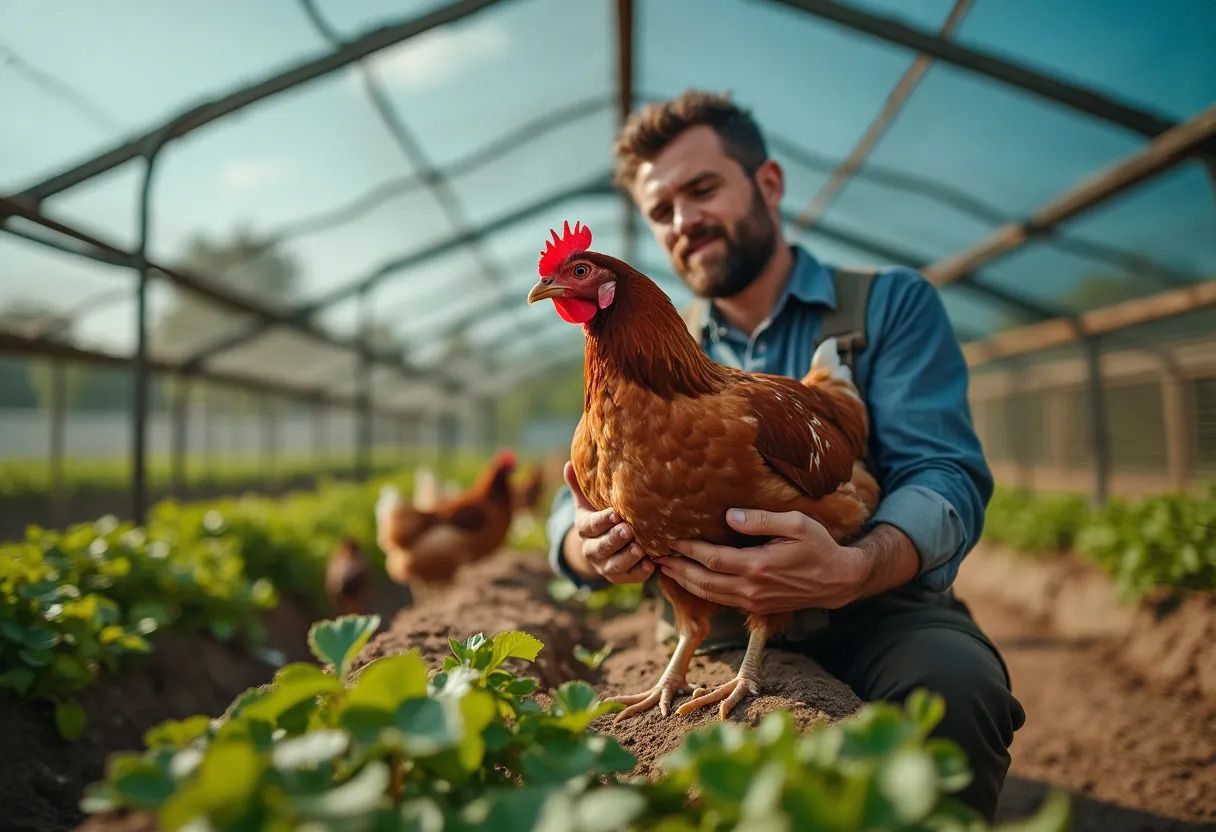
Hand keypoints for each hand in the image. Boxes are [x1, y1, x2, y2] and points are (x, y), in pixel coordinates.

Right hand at [561, 461, 653, 583]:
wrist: (601, 545)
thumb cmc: (599, 515)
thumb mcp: (588, 501)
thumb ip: (580, 485)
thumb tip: (569, 463)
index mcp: (584, 528)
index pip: (590, 526)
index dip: (602, 521)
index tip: (616, 514)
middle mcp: (591, 549)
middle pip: (601, 547)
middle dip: (615, 540)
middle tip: (629, 530)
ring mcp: (604, 566)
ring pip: (614, 566)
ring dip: (628, 558)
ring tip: (642, 548)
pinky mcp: (619, 577)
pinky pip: (629, 578)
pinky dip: (640, 573)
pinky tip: (652, 564)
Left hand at [653, 508, 868, 613]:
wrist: (839, 581)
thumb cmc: (819, 546)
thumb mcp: (796, 524)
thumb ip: (761, 520)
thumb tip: (728, 516)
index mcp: (759, 566)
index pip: (712, 559)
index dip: (688, 550)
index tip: (669, 538)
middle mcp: (752, 588)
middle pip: (703, 582)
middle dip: (677, 569)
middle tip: (655, 556)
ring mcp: (754, 601)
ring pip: (709, 595)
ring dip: (684, 582)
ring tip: (666, 568)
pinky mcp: (757, 607)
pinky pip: (722, 600)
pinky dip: (702, 590)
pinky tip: (691, 579)